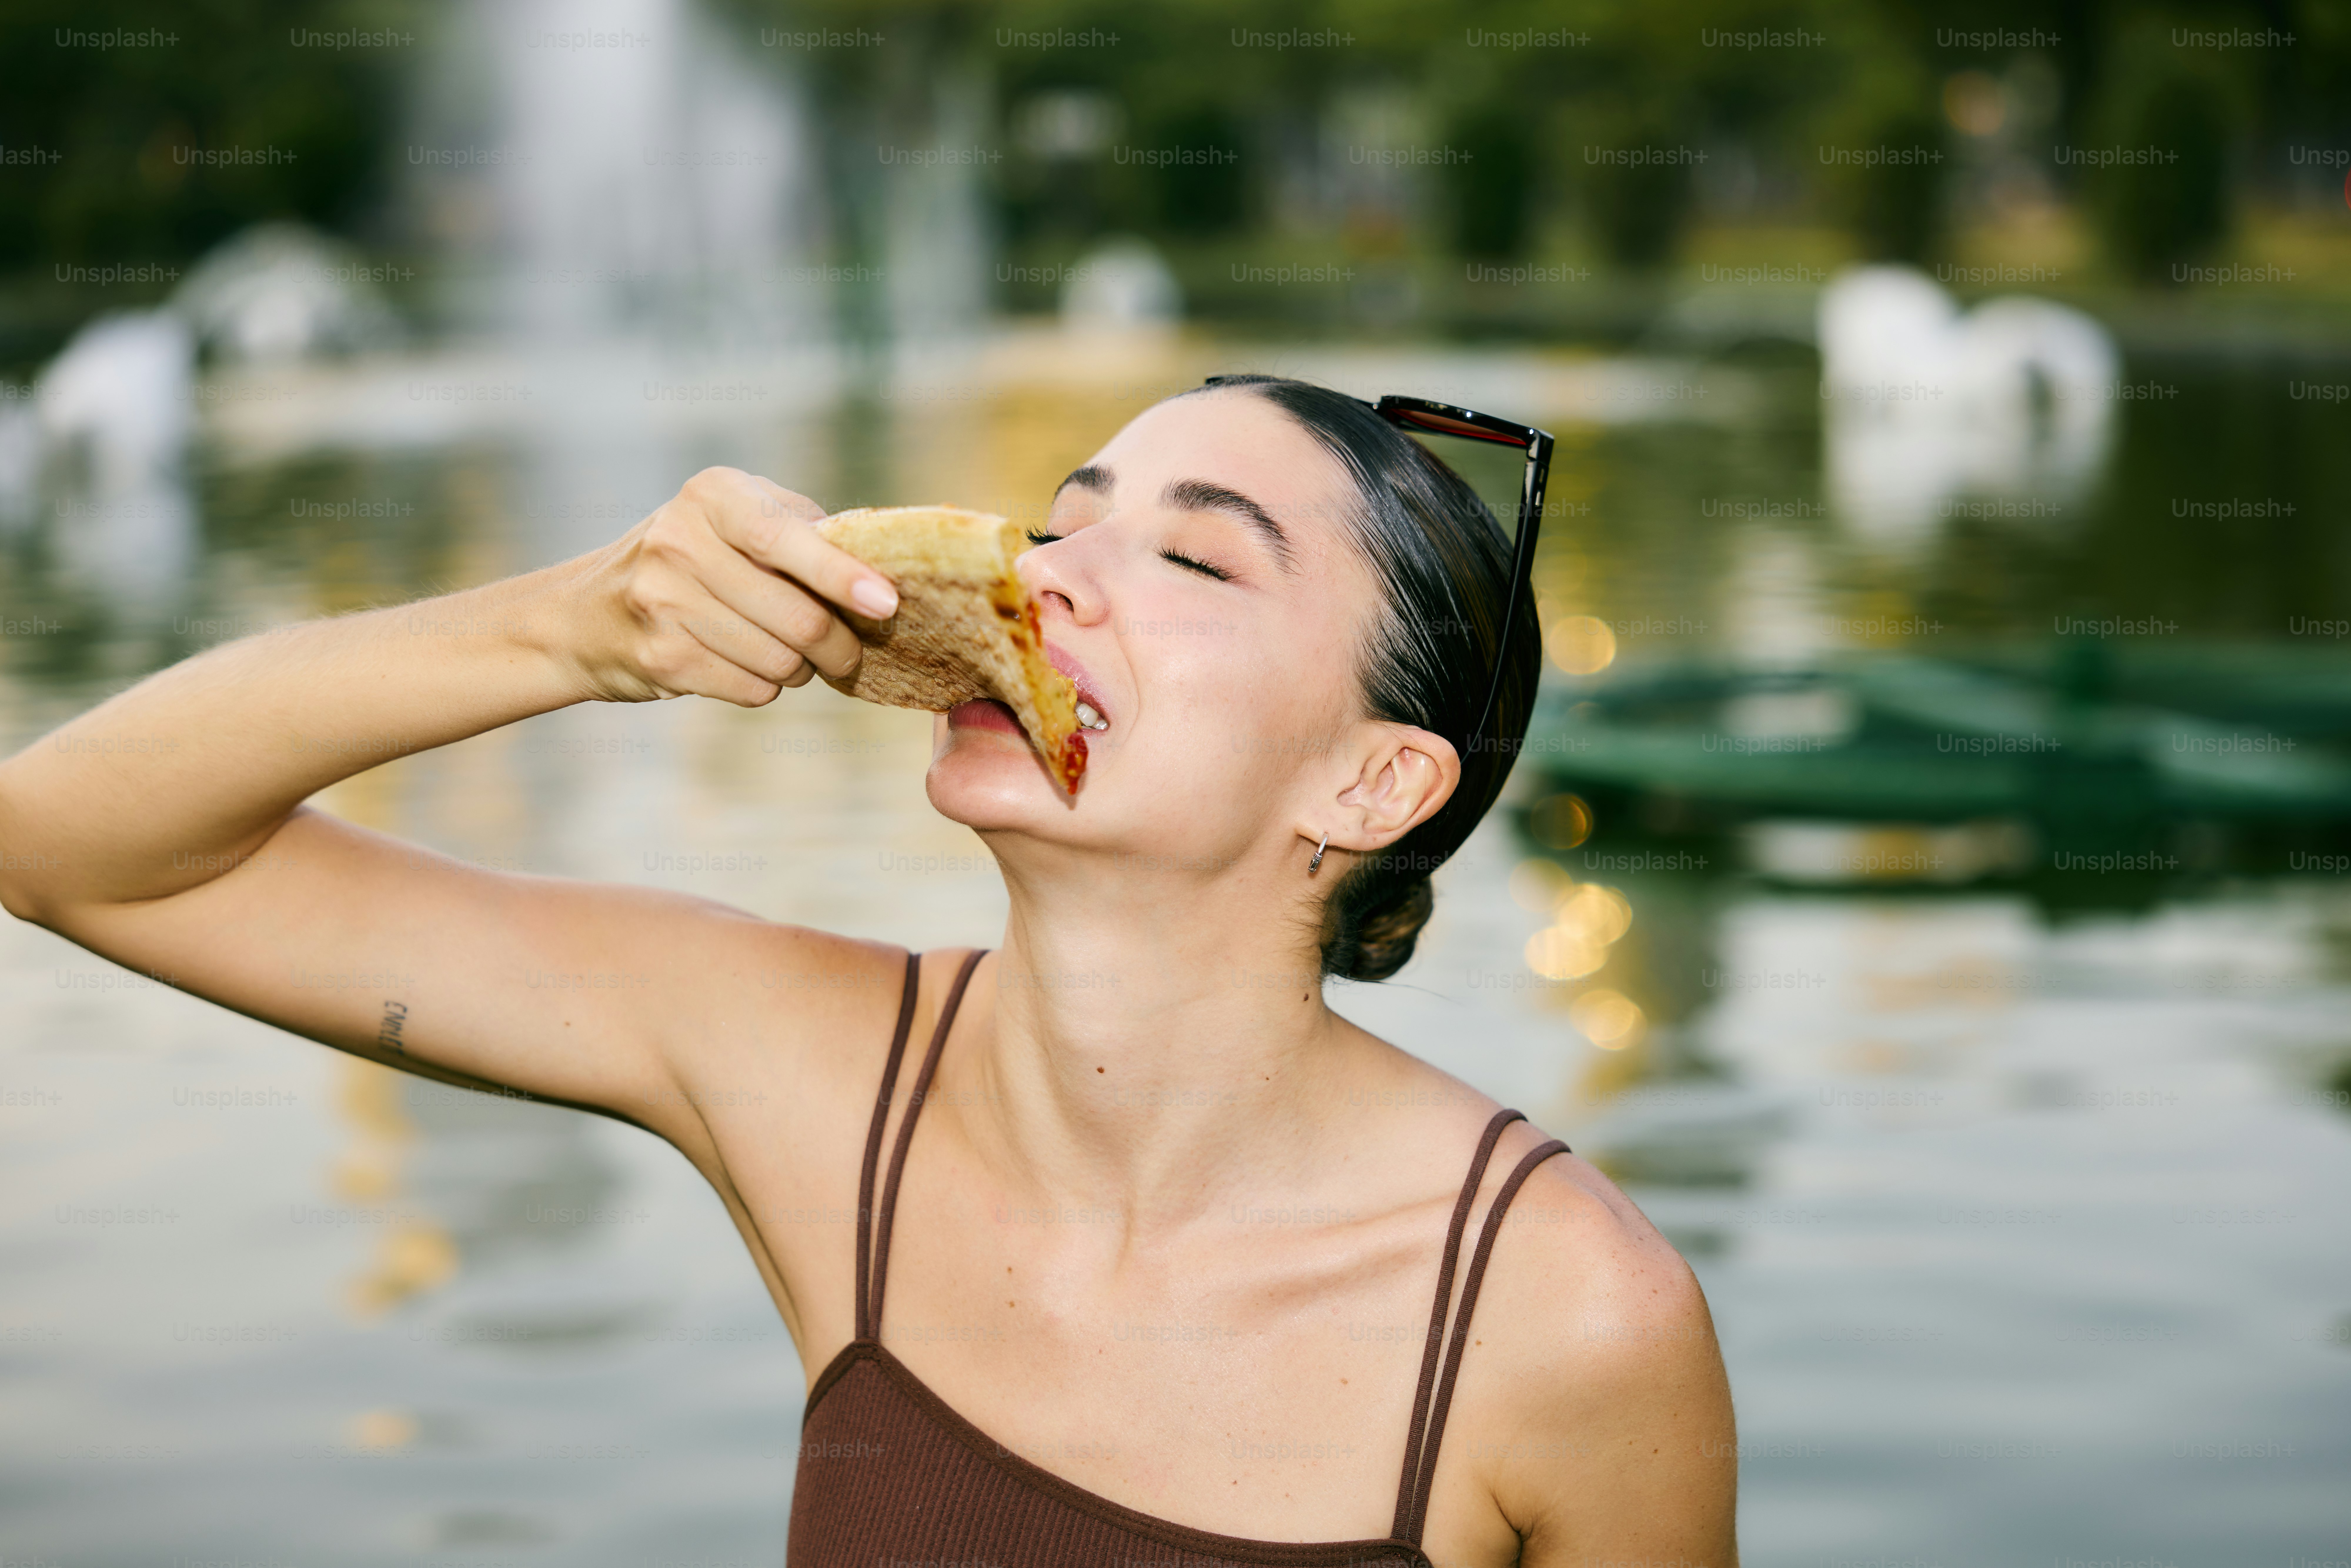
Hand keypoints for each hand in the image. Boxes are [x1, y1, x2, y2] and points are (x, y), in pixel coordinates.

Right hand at [564, 467, 897, 705]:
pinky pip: (753, 689)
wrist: (586, 615)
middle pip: (798, 617)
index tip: (886, 604)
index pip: (784, 538)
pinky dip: (767, 686)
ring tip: (787, 652)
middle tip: (847, 651)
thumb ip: (801, 530)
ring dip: (801, 669)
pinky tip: (746, 664)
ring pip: (781, 661)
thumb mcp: (734, 519)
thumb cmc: (692, 560)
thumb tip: (877, 570)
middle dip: (840, 646)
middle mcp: (681, 541)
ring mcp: (665, 602)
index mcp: (713, 496)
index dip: (841, 576)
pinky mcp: (663, 658)